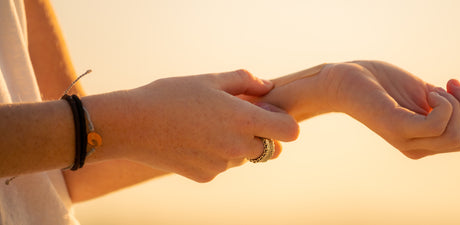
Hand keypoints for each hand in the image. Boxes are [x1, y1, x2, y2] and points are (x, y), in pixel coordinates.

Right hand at [93, 70, 298, 181]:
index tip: (266, 112)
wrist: (131, 125)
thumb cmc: (171, 96)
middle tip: (234, 118)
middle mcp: (237, 147)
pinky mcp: (206, 176)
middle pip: (270, 148)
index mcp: (244, 120)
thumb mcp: (210, 80)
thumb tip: (266, 87)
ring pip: (244, 157)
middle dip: (260, 134)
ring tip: (206, 126)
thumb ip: (245, 81)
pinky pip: (222, 166)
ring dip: (236, 145)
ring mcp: (222, 165)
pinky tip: (193, 140)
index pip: (290, 132)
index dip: (282, 121)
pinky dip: (215, 155)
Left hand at [326, 61, 459, 158]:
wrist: (348, 79)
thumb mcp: (425, 94)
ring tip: (438, 87)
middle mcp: (420, 148)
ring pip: (458, 136)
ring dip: (459, 104)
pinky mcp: (397, 128)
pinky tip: (430, 92)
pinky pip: (438, 125)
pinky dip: (444, 103)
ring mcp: (408, 140)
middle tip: (451, 84)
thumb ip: (448, 106)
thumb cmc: (385, 84)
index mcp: (429, 142)